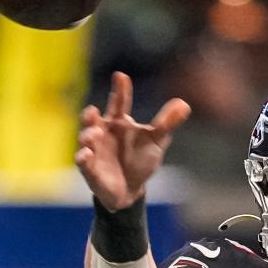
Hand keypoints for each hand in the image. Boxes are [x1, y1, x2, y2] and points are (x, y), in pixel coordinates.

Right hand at [75, 71, 190, 210]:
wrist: (131, 191)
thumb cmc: (140, 161)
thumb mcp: (156, 142)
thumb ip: (167, 124)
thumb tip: (185, 104)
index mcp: (118, 122)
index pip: (118, 102)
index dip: (119, 89)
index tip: (121, 76)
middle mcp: (102, 133)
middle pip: (91, 119)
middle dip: (90, 114)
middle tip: (94, 111)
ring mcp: (94, 150)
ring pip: (85, 138)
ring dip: (87, 135)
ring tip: (95, 134)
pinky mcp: (90, 169)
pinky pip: (82, 161)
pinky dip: (83, 157)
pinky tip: (87, 154)